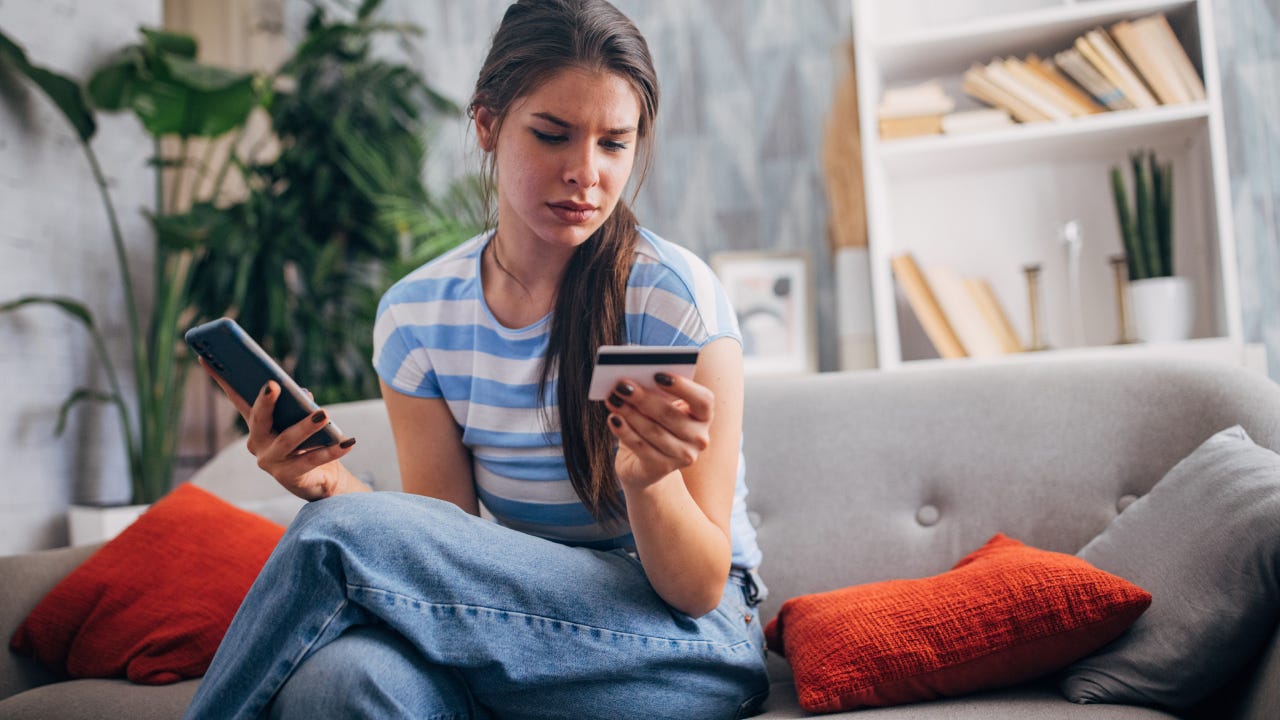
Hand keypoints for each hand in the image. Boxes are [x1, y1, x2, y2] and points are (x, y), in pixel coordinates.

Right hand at [198, 357, 358, 500]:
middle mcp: (257, 442)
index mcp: (257, 424)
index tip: (206, 357)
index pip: (238, 398)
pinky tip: (348, 441)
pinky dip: (332, 450)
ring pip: (287, 440)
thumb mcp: (301, 419)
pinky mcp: (289, 476)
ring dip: (305, 426)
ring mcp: (271, 461)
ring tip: (324, 414)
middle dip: (265, 401)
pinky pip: (312, 459)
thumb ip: (299, 404)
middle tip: (273, 384)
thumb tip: (304, 396)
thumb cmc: (307, 442)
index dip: (221, 379)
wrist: (318, 479)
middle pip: (259, 419)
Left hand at [604, 373, 713, 489]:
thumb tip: (632, 381)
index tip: (657, 374)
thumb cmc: (653, 424)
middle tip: (622, 385)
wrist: (643, 464)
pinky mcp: (661, 469)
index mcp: (703, 416)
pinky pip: (641, 447)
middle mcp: (699, 438)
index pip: (703, 400)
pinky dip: (625, 431)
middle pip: (671, 415)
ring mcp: (682, 457)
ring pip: (653, 431)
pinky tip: (613, 419)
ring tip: (613, 399)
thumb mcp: (657, 407)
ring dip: (630, 413)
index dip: (682, 386)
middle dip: (643, 398)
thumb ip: (653, 392)